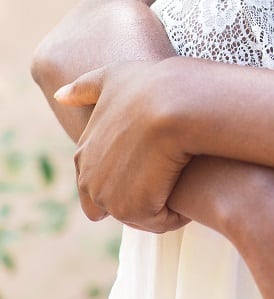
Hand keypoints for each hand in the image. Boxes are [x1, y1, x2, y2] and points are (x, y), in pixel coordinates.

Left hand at [55, 62, 190, 231]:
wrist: (174, 102)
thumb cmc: (151, 84)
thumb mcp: (114, 77)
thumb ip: (85, 87)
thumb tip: (59, 96)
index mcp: (83, 154)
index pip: (96, 184)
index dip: (127, 175)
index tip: (153, 158)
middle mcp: (89, 180)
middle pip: (117, 203)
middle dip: (143, 194)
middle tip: (170, 167)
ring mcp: (109, 197)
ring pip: (141, 213)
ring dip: (162, 203)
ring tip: (182, 176)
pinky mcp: (133, 210)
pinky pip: (159, 221)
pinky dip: (176, 213)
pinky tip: (189, 186)